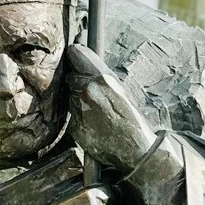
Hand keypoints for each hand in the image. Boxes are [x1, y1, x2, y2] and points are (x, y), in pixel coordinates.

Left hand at [65, 43, 157, 175]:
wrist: (135, 149)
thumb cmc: (133, 119)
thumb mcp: (121, 90)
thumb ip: (100, 75)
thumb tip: (83, 57)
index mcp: (102, 79)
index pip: (76, 55)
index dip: (74, 55)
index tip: (74, 54)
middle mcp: (87, 91)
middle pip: (70, 77)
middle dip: (77, 80)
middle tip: (90, 89)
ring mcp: (79, 109)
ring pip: (70, 96)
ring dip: (77, 99)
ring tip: (95, 109)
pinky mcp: (74, 126)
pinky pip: (71, 114)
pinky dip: (78, 115)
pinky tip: (93, 121)